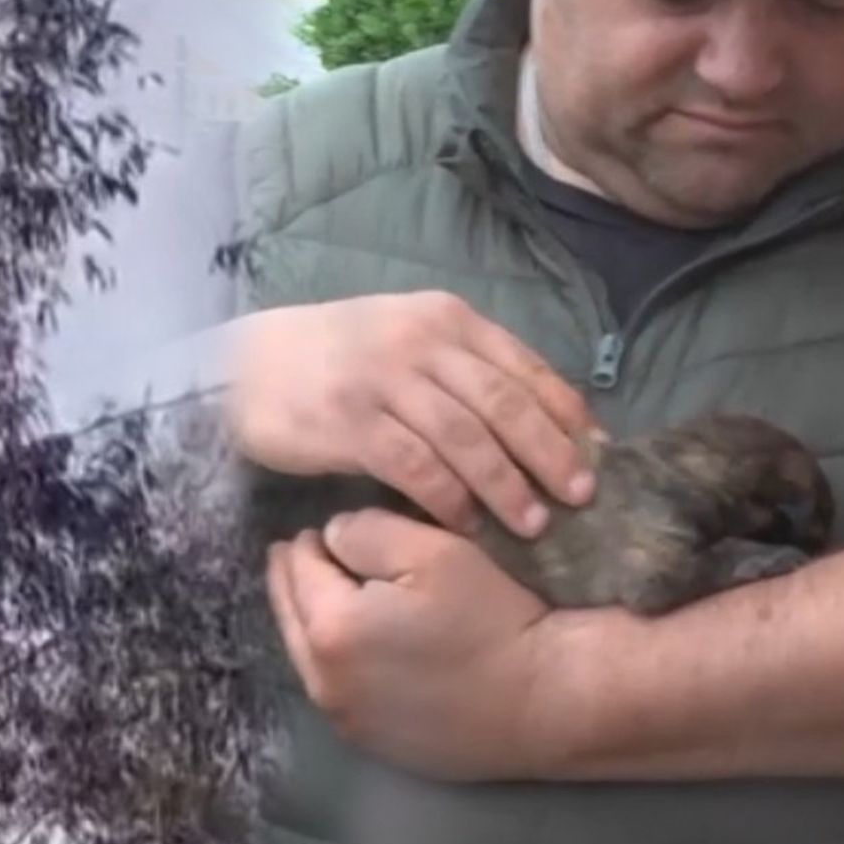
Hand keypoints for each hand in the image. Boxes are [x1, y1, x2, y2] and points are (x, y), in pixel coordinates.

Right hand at [225, 290, 603, 537]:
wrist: (244, 363)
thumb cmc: (337, 357)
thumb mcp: (407, 339)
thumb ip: (465, 369)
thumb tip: (543, 418)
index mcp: (446, 319)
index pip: (524, 368)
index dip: (566, 416)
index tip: (598, 457)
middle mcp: (421, 343)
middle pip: (505, 405)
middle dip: (550, 455)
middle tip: (580, 498)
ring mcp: (384, 381)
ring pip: (467, 439)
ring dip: (506, 485)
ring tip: (532, 524)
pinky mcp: (350, 422)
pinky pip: (415, 466)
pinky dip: (448, 498)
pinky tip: (465, 524)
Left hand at [265, 507, 563, 781]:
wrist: (544, 701)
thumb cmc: (491, 620)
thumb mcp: (432, 551)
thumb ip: (366, 532)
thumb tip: (331, 537)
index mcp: (330, 629)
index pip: (300, 569)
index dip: (308, 542)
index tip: (315, 528)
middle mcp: (324, 682)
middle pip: (291, 616)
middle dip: (293, 580)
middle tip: (295, 553)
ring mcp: (346, 719)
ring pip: (307, 656)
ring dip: (308, 622)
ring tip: (318, 594)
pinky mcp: (372, 743)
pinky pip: (336, 690)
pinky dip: (333, 661)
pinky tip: (351, 645)